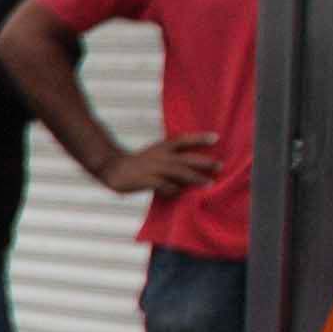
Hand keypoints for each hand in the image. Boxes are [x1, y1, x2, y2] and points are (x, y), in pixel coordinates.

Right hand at [98, 136, 220, 199]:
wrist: (112, 168)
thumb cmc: (137, 163)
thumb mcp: (154, 154)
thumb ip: (170, 158)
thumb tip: (189, 169)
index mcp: (162, 147)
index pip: (184, 140)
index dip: (199, 138)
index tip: (216, 138)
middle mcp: (160, 156)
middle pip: (186, 158)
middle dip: (204, 162)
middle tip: (220, 166)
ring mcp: (153, 168)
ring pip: (179, 172)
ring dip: (195, 178)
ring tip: (209, 183)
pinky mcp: (146, 180)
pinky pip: (165, 186)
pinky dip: (174, 190)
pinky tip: (180, 193)